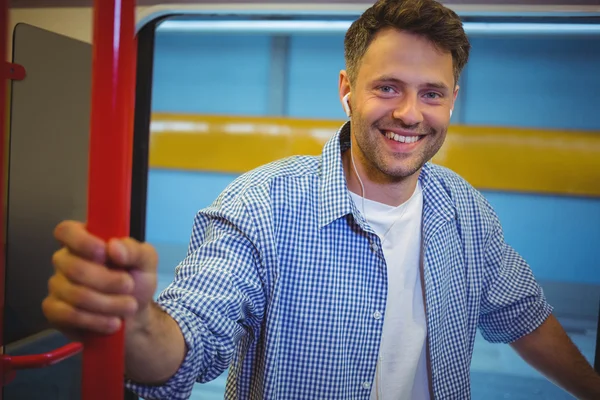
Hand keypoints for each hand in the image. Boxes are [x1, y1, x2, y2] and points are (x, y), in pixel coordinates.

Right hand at [42, 220, 157, 337]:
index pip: (66, 231)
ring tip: (129, 307)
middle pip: (73, 267)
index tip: (103, 252)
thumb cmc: (137, 281)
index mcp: (85, 240)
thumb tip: (114, 246)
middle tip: (129, 286)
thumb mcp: (146, 262)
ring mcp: (57, 285)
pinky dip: (95, 320)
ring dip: (108, 303)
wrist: (135, 316)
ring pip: (74, 294)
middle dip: (107, 281)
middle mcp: (66, 260)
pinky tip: (113, 322)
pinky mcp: (54, 310)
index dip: (81, 241)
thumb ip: (135, 250)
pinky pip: (67, 314)